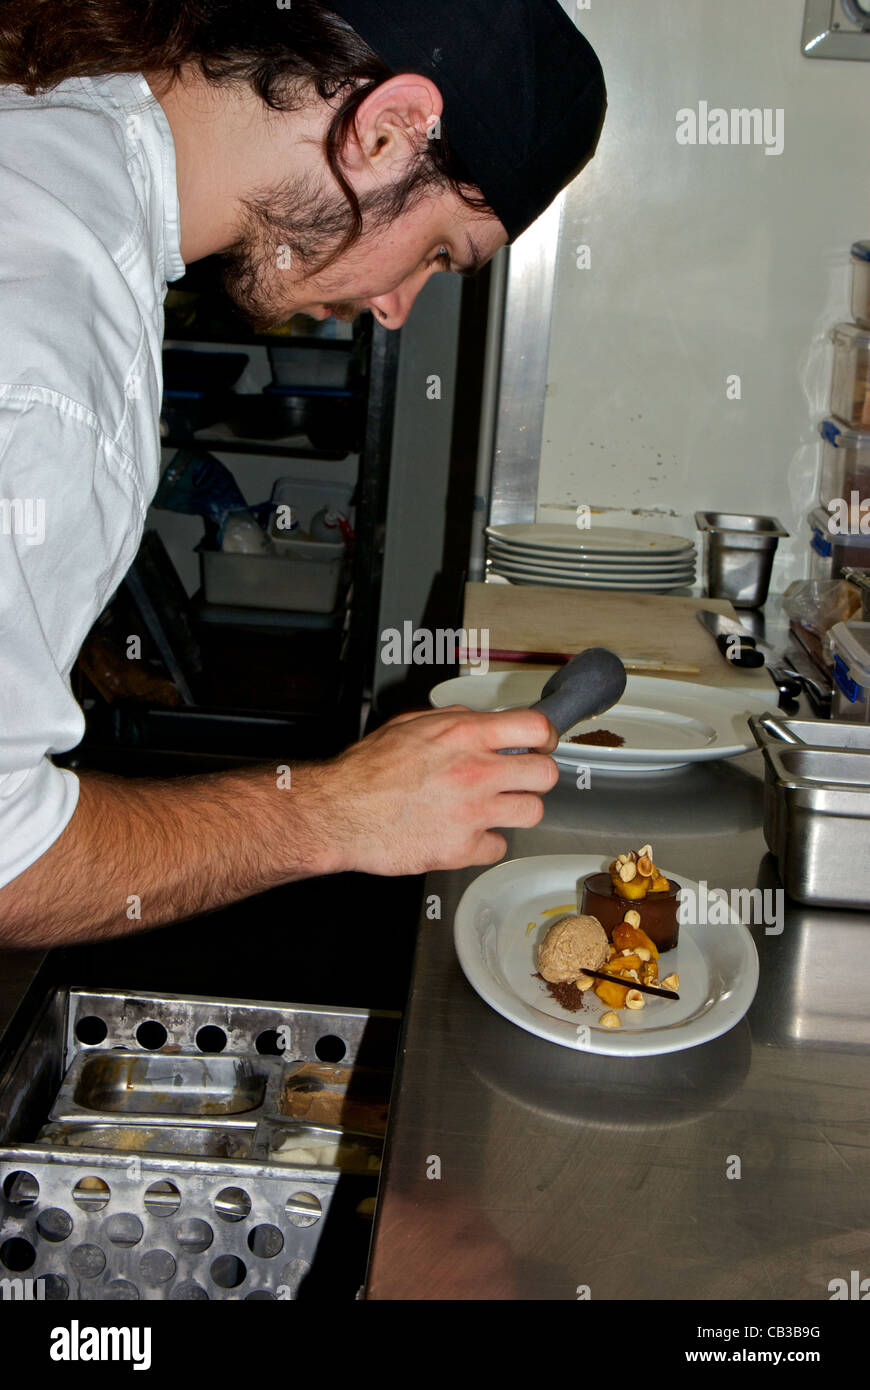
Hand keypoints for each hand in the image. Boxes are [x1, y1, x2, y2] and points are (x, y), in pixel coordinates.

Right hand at [310, 705, 558, 875]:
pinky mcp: (462, 849)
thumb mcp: (410, 724)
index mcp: (464, 735)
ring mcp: (472, 813)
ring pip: (532, 812)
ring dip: (515, 810)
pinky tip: (465, 833)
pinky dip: (484, 843)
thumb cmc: (366, 771)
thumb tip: (484, 722)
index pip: (534, 728)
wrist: (338, 813)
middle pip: (545, 774)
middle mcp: (475, 771)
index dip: (543, 737)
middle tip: (519, 780)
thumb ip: (453, 720)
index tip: (540, 745)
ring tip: (492, 808)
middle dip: (534, 777)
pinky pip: (499, 847)